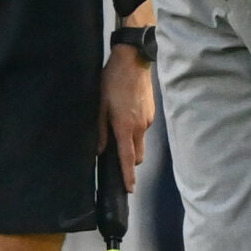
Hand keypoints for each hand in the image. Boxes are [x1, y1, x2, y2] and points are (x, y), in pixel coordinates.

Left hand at [99, 47, 154, 192]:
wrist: (133, 61)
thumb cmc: (112, 82)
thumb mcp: (99, 105)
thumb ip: (101, 130)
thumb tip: (100, 150)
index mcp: (125, 127)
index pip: (128, 158)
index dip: (128, 175)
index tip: (130, 189)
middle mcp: (140, 127)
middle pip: (138, 155)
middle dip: (130, 162)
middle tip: (117, 158)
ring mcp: (148, 120)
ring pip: (140, 141)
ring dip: (131, 143)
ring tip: (117, 129)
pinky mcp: (151, 112)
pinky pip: (143, 128)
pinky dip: (135, 129)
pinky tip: (125, 115)